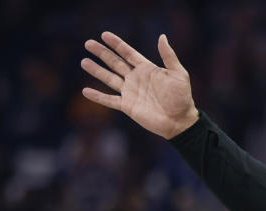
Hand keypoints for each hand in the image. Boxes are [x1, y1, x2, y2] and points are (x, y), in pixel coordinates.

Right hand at [81, 32, 198, 138]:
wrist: (179, 121)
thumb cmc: (182, 98)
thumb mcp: (178, 74)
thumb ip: (169, 56)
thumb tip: (162, 36)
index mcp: (147, 69)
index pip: (128, 53)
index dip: (117, 44)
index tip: (104, 35)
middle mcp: (136, 79)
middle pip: (115, 62)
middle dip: (102, 53)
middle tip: (88, 43)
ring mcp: (130, 92)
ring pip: (109, 78)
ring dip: (96, 70)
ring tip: (84, 61)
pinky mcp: (128, 106)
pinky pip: (110, 100)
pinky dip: (98, 96)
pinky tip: (85, 91)